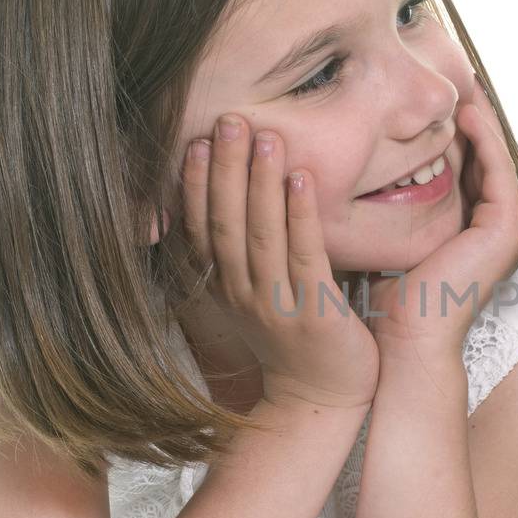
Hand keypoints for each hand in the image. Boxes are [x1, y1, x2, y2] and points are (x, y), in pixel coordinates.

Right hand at [180, 115, 379, 411]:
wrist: (322, 399)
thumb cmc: (296, 338)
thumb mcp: (257, 295)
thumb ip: (244, 253)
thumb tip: (234, 196)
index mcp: (226, 288)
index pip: (201, 228)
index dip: (195, 185)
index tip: (195, 140)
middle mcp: (243, 296)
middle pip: (227, 222)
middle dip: (226, 169)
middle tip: (230, 119)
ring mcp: (277, 307)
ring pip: (262, 234)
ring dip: (261, 181)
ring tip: (265, 136)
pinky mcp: (315, 315)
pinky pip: (304, 256)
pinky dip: (301, 215)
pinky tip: (302, 178)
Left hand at [364, 84, 517, 358]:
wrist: (405, 339)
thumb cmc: (388, 298)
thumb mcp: (392, 236)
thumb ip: (395, 206)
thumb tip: (370, 169)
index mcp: (472, 233)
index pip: (465, 170)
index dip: (451, 134)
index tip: (430, 100)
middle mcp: (495, 230)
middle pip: (483, 160)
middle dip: (468, 121)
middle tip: (453, 79)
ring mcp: (506, 230)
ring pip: (494, 160)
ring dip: (480, 121)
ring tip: (462, 85)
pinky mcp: (507, 229)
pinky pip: (499, 170)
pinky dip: (486, 140)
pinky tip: (465, 114)